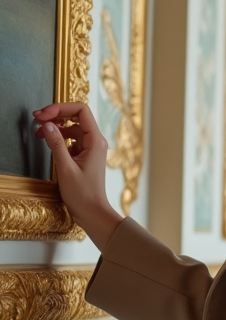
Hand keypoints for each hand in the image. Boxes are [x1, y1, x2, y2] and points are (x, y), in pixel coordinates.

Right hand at [33, 103, 121, 249]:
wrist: (92, 212)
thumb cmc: (82, 194)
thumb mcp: (65, 168)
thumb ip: (56, 144)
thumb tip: (47, 124)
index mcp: (96, 140)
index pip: (81, 111)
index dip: (61, 108)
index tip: (42, 115)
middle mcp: (96, 141)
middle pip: (76, 117)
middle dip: (56, 114)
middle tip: (36, 118)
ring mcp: (90, 147)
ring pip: (72, 127)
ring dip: (56, 126)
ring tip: (38, 131)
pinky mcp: (84, 155)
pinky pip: (71, 139)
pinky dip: (59, 137)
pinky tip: (46, 140)